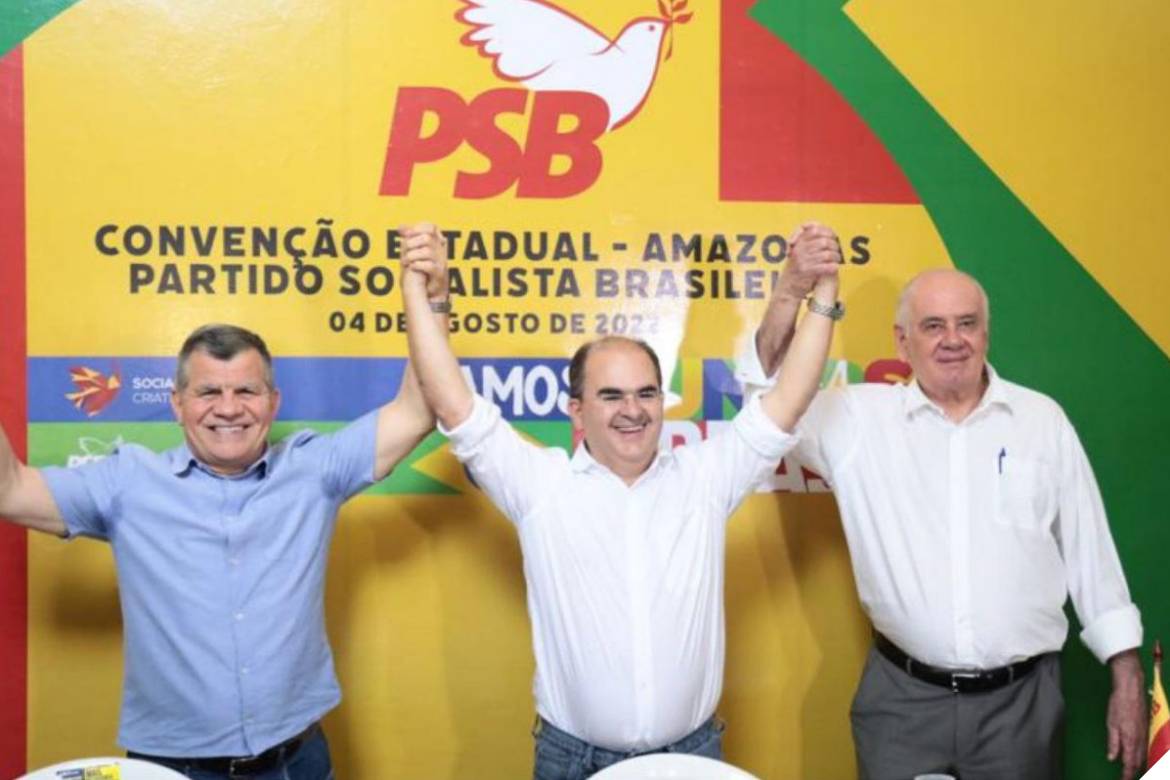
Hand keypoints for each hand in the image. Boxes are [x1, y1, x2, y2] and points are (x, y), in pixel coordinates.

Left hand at [398, 223, 447, 300]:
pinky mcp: (439, 274)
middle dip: (412, 243)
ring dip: (412, 256)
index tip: (406, 234)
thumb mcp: (414, 253)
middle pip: (427, 238)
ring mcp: (441, 263)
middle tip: (405, 251)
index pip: (431, 228)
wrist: (427, 293)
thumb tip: (400, 227)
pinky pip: (429, 266)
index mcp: (435, 243)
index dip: (418, 228)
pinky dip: (417, 265)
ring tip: (405, 262)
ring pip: (427, 252)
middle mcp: (440, 251)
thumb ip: (409, 240)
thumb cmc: (420, 272)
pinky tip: (412, 267)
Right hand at [779, 222, 841, 299]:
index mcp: (798, 244)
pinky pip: (826, 267)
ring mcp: (802, 261)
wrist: (787, 289)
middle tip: (837, 250)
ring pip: (827, 254)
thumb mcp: (797, 254)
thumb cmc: (795, 272)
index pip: (814, 230)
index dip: (827, 232)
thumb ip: (807, 244)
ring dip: (836, 257)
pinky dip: (833, 267)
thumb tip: (826, 234)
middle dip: (834, 245)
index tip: (833, 237)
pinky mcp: (807, 273)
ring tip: (837, 260)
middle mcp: (799, 251)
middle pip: (823, 242)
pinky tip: (834, 268)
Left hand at [1106, 649, 1146, 779]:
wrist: (1131, 690)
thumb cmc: (1119, 705)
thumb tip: (1112, 758)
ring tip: (1132, 770)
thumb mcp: (1111, 724)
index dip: (1127, 774)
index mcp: (1131, 740)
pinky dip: (1143, 755)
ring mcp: (1145, 734)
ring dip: (1139, 764)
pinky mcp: (1146, 728)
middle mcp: (1141, 740)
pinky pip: (1146, 747)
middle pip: (1139, 762)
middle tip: (1127, 777)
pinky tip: (1139, 755)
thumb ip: (1113, 743)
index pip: (1130, 763)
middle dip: (1133, 772)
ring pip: (1144, 755)